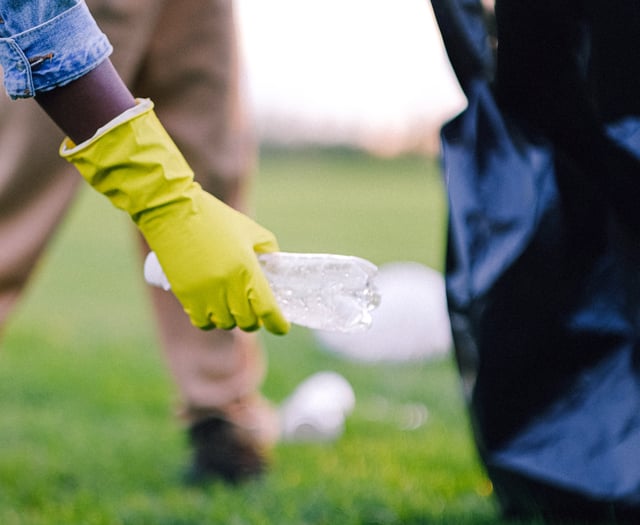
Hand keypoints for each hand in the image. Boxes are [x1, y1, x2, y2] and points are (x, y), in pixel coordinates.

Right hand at [60, 99, 288, 333]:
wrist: (173, 211)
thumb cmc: (215, 217)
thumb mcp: (251, 230)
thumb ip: (269, 252)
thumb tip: (276, 271)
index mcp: (247, 269)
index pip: (267, 309)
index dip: (277, 323)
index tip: (281, 327)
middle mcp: (227, 286)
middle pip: (247, 322)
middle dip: (254, 318)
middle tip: (254, 308)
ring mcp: (205, 294)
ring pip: (225, 324)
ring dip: (232, 317)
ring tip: (231, 303)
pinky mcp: (186, 296)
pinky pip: (203, 321)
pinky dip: (211, 319)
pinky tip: (213, 309)